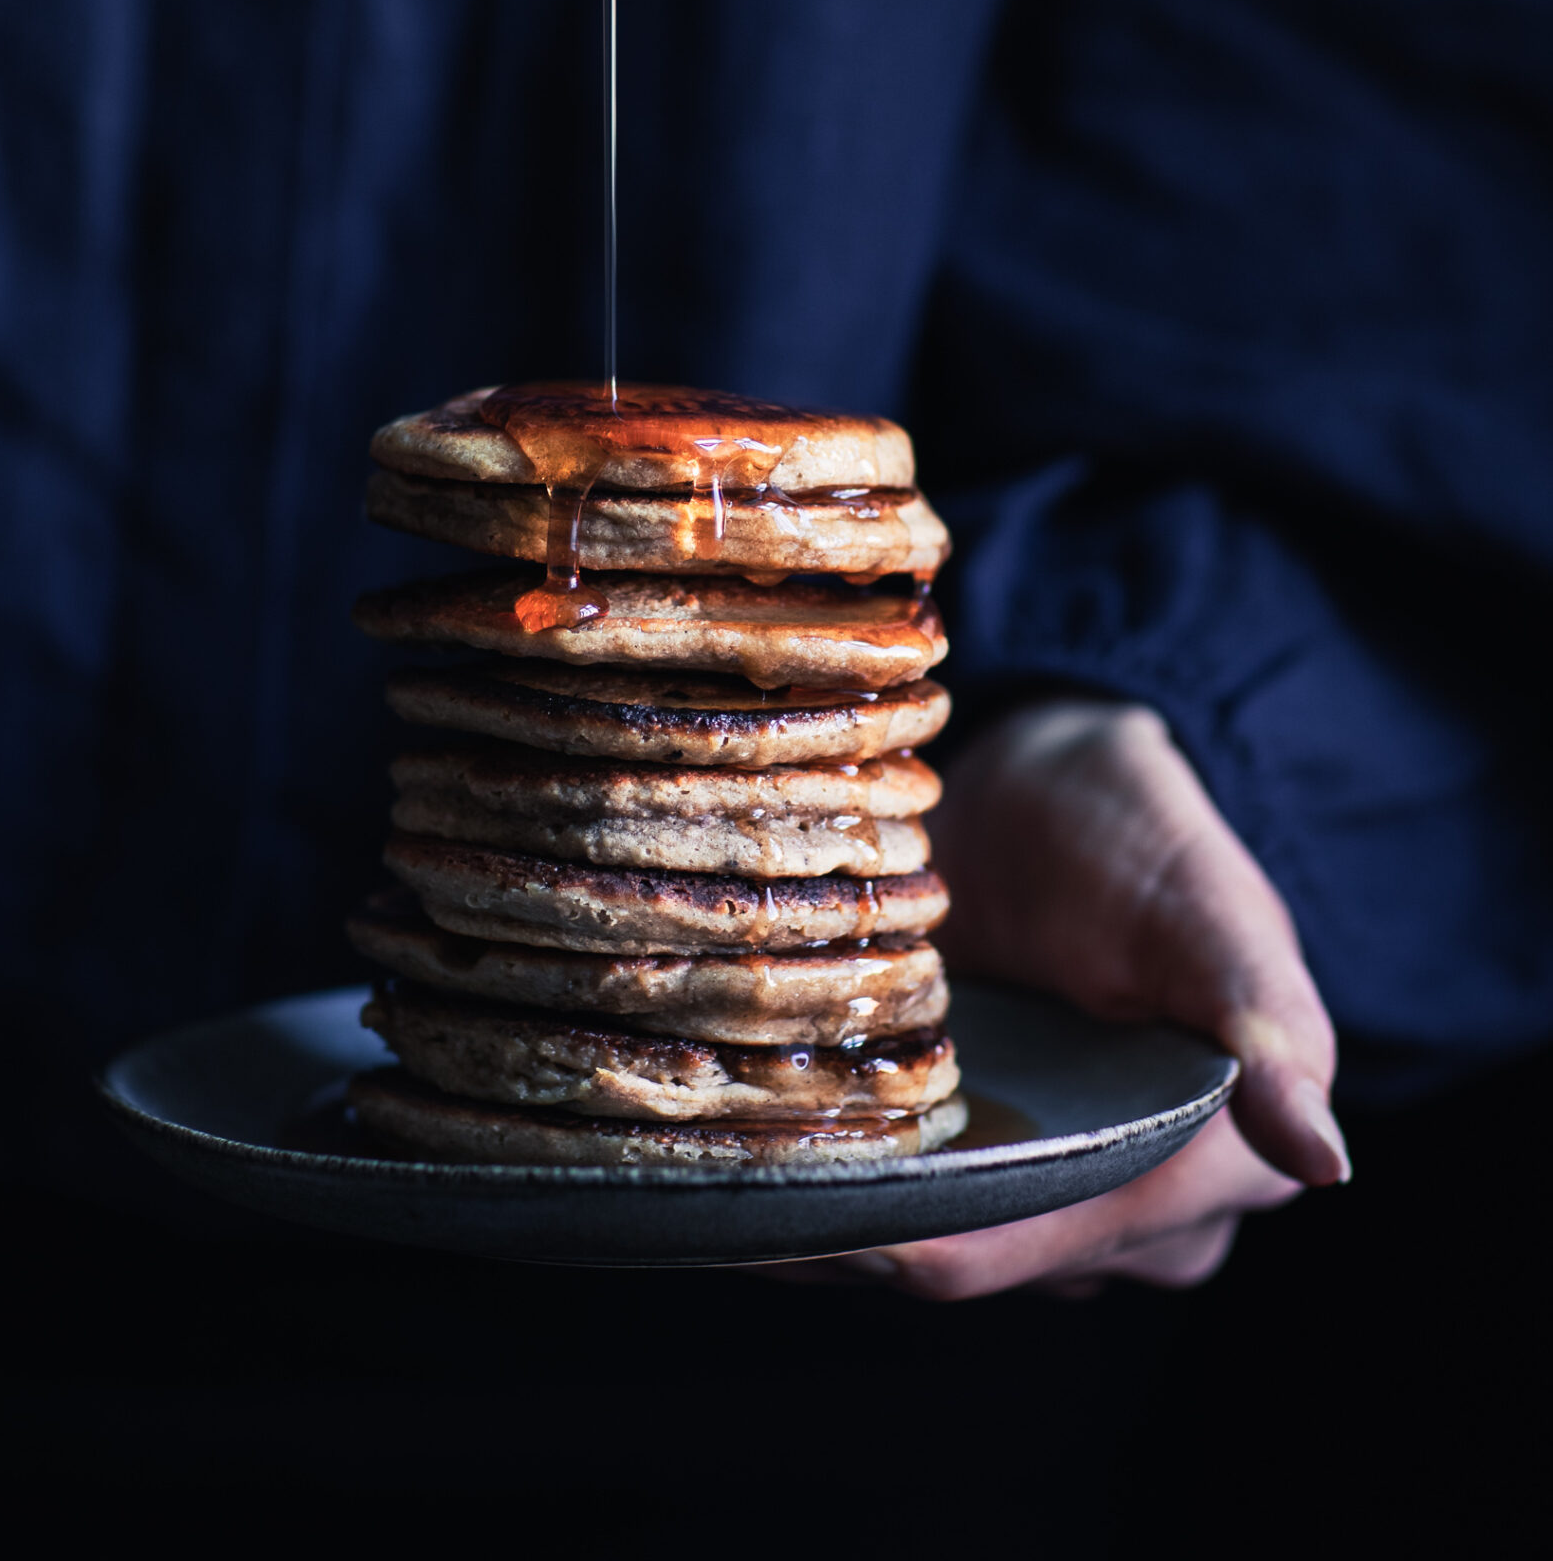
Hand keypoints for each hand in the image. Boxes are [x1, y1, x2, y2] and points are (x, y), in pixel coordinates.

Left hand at [788, 701, 1350, 1299]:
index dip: (933, 1243)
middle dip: (862, 1228)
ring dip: (830, 1210)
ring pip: (924, 1236)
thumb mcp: (1214, 913)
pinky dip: (823, 1178)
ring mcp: (1038, 1182)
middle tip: (729, 1179)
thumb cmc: (1147, 833)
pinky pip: (891, 1195)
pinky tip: (737, 1151)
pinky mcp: (965, 1148)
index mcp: (1211, 1170)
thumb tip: (1321, 1160)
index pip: (1046, 1243)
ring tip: (714, 1165)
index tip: (826, 1224)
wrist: (1058, 777)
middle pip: (975, 1258)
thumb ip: (1267, 1032)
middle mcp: (1125, 1208)